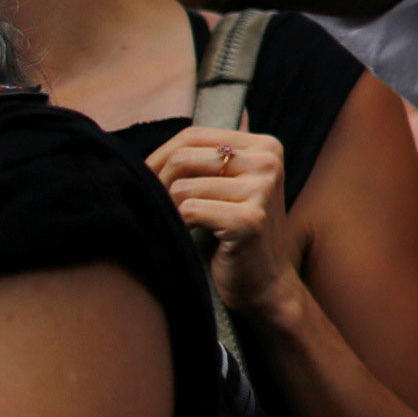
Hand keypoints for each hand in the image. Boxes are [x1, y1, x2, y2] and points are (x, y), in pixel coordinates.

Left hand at [147, 126, 302, 320]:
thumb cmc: (236, 232)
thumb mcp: (228, 185)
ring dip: (171, 210)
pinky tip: (191, 236)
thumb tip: (150, 149)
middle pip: (184, 158)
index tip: (149, 182)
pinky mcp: (250, 219)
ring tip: (181, 224)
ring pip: (182, 187)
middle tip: (162, 208)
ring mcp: (263, 190)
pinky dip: (180, 226)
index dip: (160, 158)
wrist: (264, 281)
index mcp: (264, 146)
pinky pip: (189, 211)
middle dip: (160, 185)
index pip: (194, 135)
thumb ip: (205, 159)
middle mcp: (268, 162)